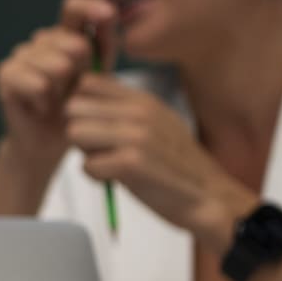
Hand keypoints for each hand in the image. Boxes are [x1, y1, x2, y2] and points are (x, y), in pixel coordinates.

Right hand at [0, 0, 117, 169]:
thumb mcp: (101, 74)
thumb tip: (108, 11)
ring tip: (58, 101)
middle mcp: (41, 41)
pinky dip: (45, 100)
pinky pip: (36, 82)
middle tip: (73, 92)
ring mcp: (21, 55)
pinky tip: (41, 108)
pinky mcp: (5, 73)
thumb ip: (104, 43)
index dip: (90, 7)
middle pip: (69, 41)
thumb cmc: (79, 107)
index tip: (108, 14)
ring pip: (55, 64)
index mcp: (66, 35)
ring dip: (63, 90)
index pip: (73, 7)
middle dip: (81, 71)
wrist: (51, 141)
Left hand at [63, 75, 257, 248]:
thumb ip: (125, 108)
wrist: (208, 197)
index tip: (91, 124)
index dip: (80, 105)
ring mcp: (136, 135)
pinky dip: (96, 177)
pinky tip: (115, 180)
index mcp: (143, 99)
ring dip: (85, 153)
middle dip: (79, 130)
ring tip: (108, 164)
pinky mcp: (131, 162)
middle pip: (73, 107)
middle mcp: (140, 111)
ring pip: (74, 133)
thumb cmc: (176, 164)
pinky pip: (86, 165)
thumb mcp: (157, 122)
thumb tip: (84, 93)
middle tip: (100, 149)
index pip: (87, 82)